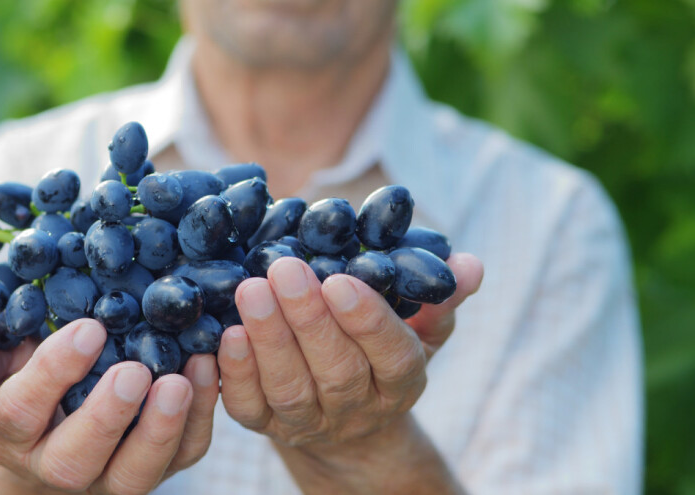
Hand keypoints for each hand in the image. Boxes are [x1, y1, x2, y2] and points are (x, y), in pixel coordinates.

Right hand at [0, 319, 218, 494]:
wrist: (62, 413)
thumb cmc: (24, 373)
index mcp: (12, 431)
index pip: (21, 413)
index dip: (53, 374)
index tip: (89, 329)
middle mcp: (58, 465)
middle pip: (77, 459)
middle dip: (108, 417)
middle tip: (136, 370)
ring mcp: (111, 474)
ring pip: (135, 473)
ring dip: (161, 429)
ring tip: (181, 379)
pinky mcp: (158, 466)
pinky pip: (184, 455)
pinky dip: (200, 418)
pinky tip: (209, 369)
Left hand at [217, 253, 482, 447]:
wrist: (345, 420)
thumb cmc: (380, 351)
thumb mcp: (419, 326)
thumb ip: (438, 295)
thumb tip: (467, 265)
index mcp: (401, 380)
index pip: (392, 355)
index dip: (367, 322)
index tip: (340, 280)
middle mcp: (357, 408)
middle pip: (337, 371)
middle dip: (309, 320)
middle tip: (285, 268)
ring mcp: (309, 422)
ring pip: (290, 389)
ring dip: (269, 338)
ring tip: (251, 289)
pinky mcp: (265, 425)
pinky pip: (248, 407)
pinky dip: (235, 372)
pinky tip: (226, 332)